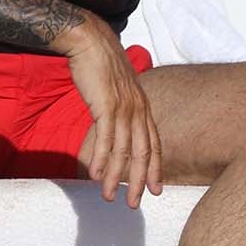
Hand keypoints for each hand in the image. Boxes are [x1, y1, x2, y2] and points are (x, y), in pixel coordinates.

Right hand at [60, 18, 162, 207]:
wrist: (89, 41)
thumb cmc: (101, 64)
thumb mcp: (118, 90)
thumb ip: (121, 108)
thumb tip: (117, 125)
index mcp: (143, 106)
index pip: (154, 143)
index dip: (155, 168)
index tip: (156, 190)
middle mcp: (137, 109)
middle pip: (142, 152)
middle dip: (138, 181)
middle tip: (134, 204)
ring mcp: (123, 108)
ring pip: (122, 150)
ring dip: (115, 176)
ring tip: (109, 196)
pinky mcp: (105, 105)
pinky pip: (105, 138)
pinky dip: (101, 159)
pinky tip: (95, 175)